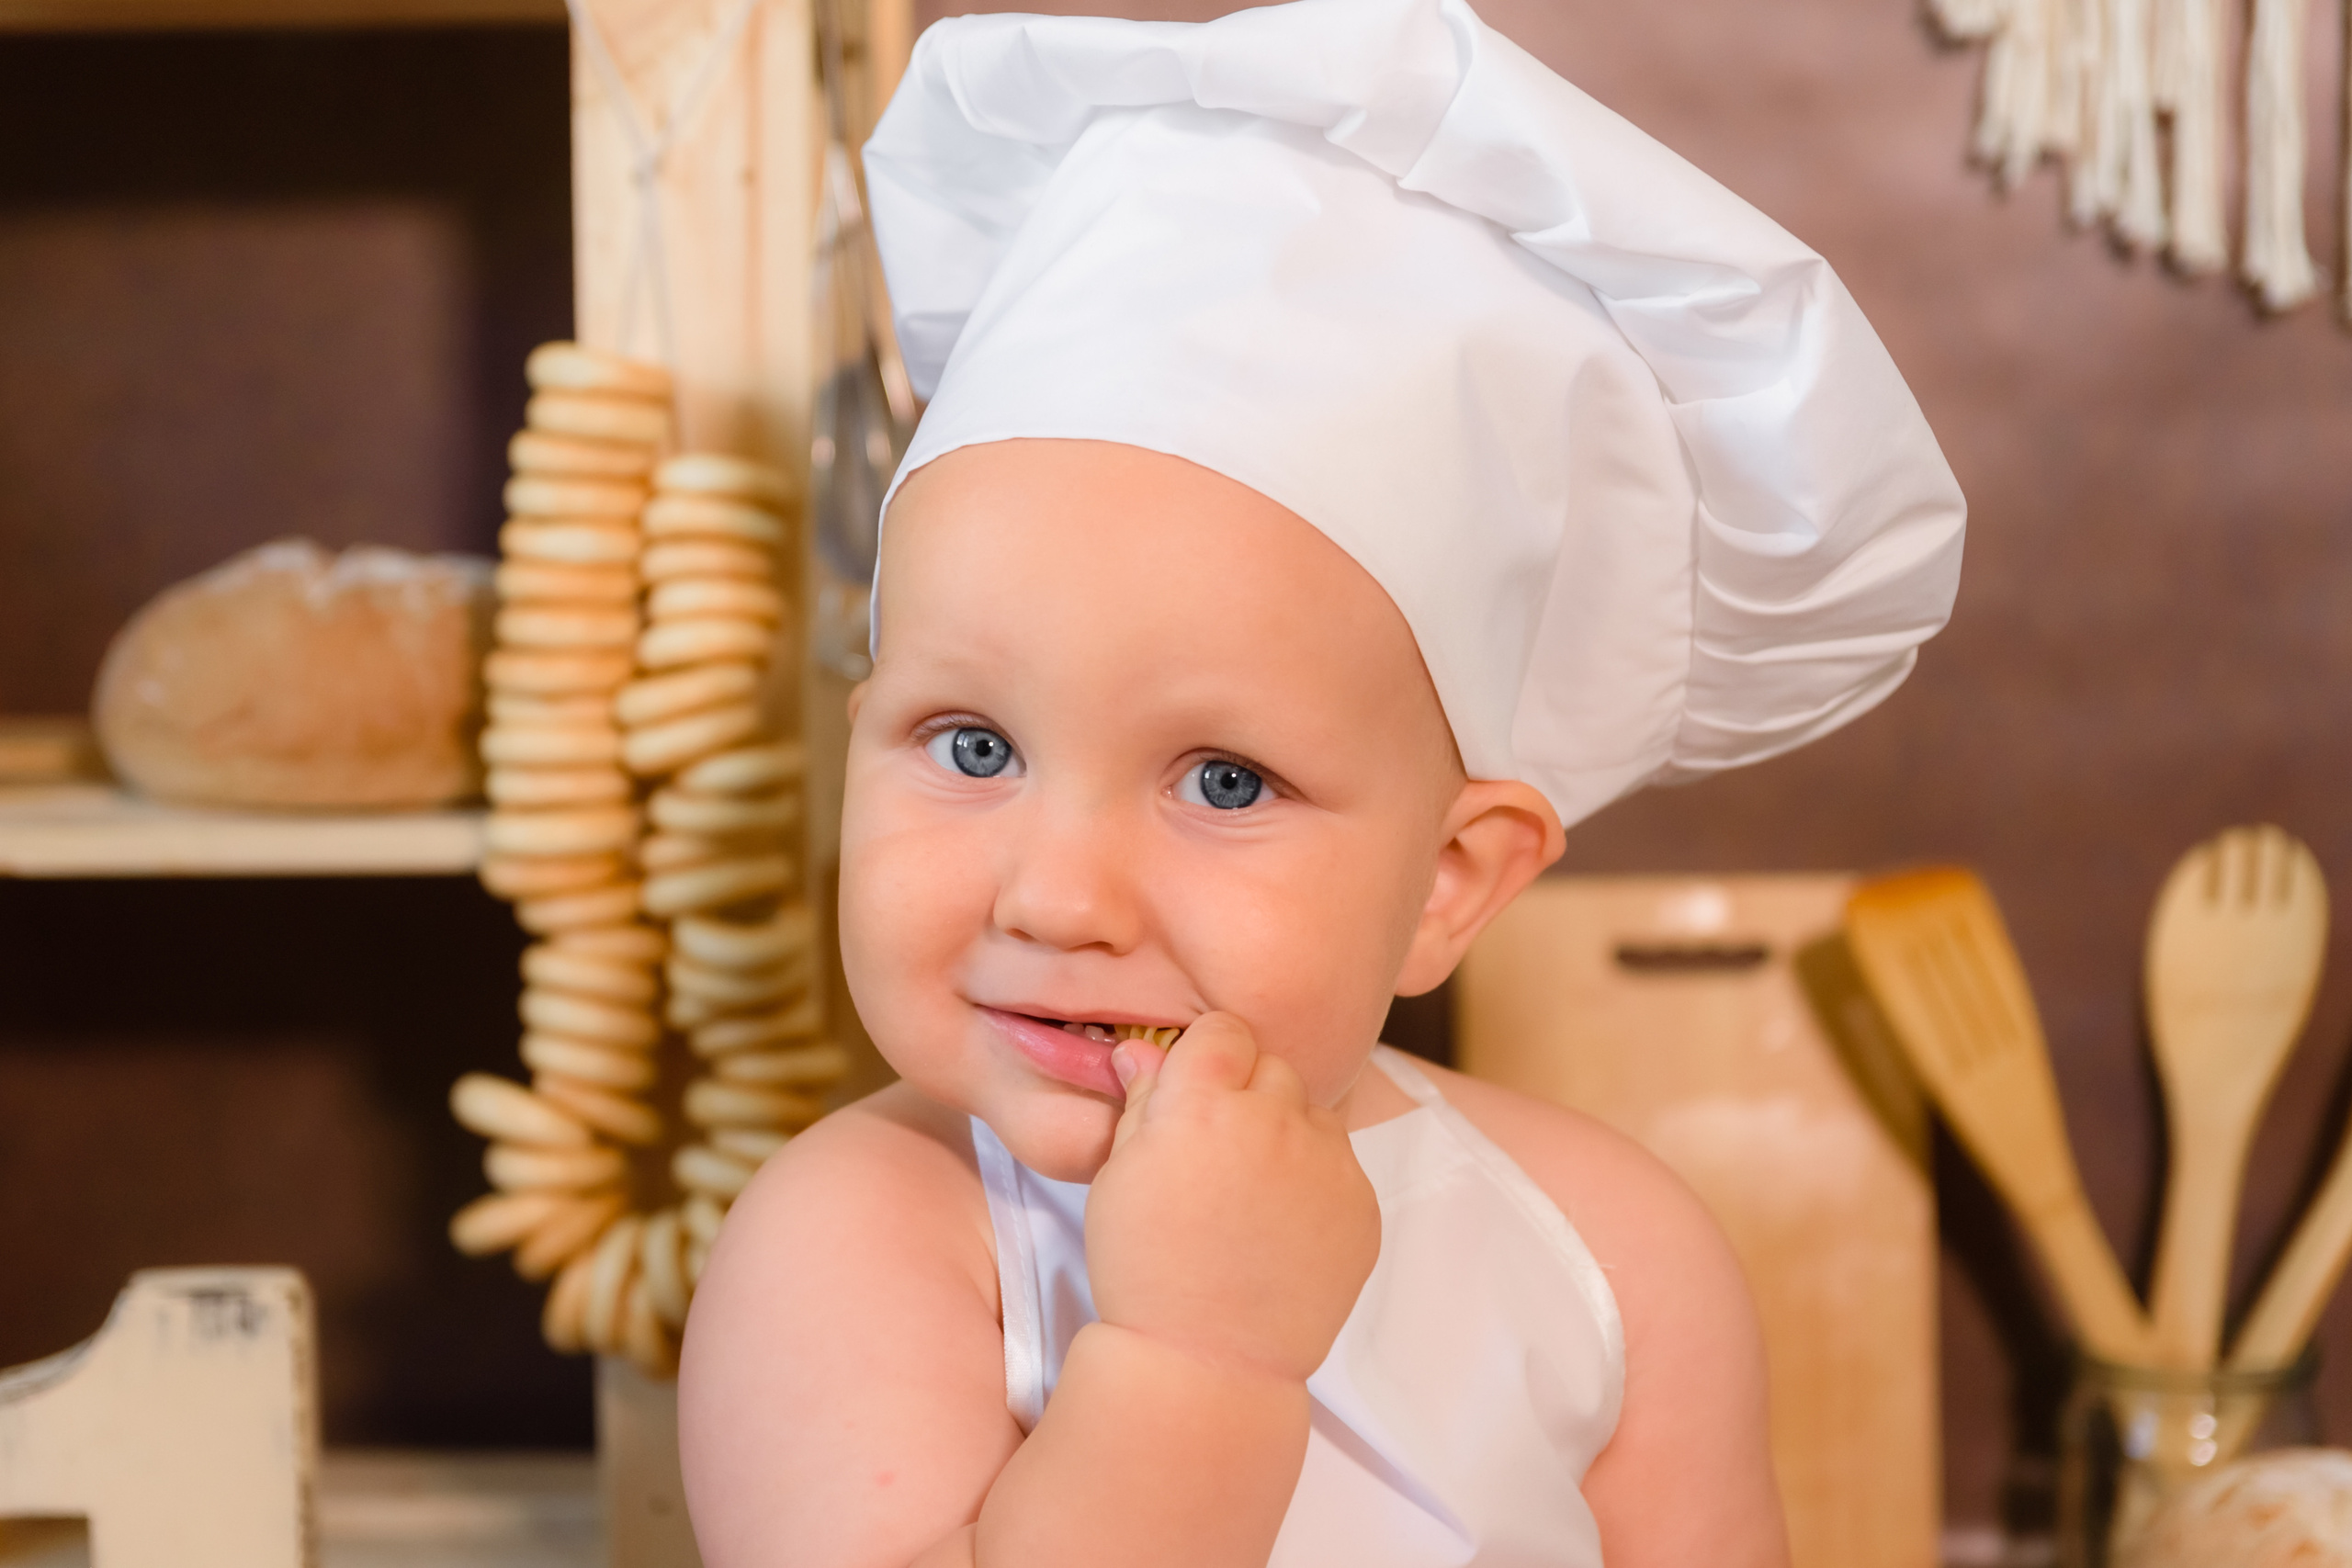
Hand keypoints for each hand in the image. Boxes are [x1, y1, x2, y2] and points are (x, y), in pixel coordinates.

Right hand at [1084, 1013, 1379, 1384]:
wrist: (1207, 1359)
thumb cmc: (1145, 1269)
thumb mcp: (1119, 1176)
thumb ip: (1142, 1102)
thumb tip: (1145, 1051)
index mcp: (1201, 1105)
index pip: (1223, 1030)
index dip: (1208, 1056)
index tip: (1198, 1087)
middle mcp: (1272, 1120)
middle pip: (1272, 1066)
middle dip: (1249, 1095)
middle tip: (1221, 1153)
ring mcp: (1326, 1162)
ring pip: (1312, 1113)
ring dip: (1287, 1135)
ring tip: (1253, 1198)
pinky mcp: (1361, 1203)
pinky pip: (1341, 1165)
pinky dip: (1317, 1184)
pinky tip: (1283, 1230)